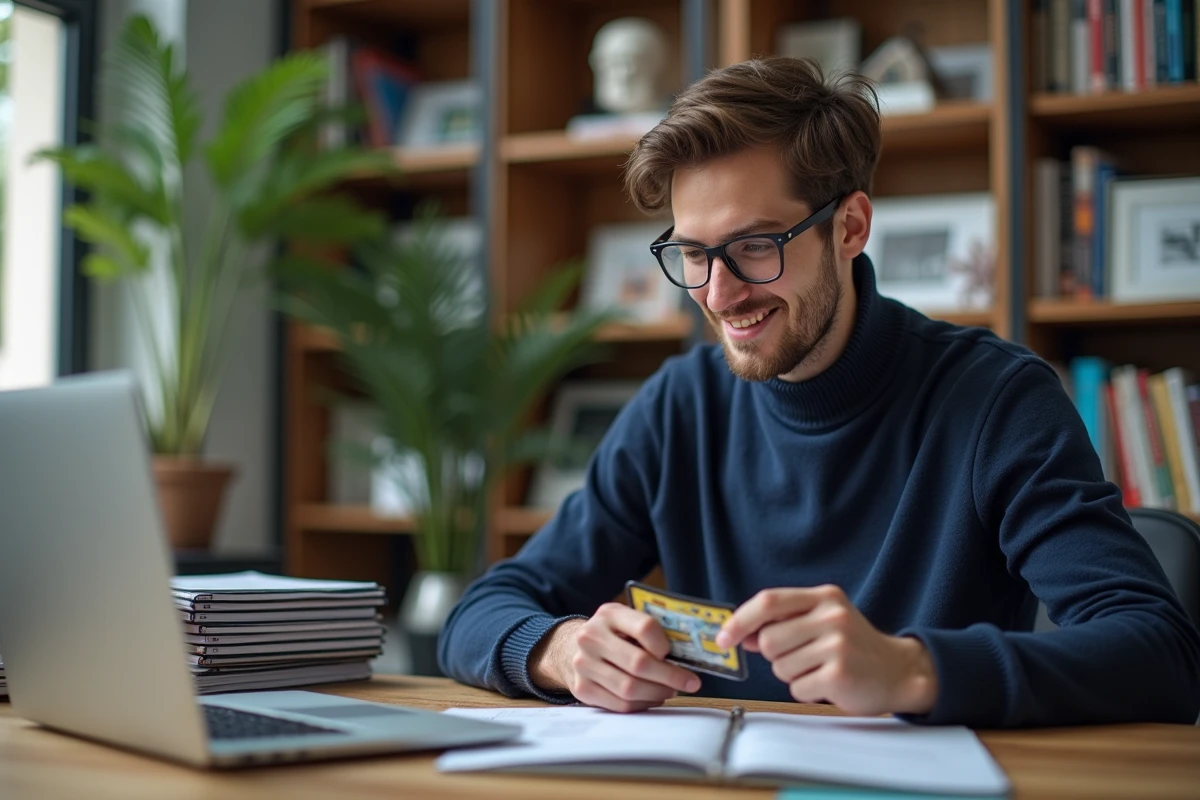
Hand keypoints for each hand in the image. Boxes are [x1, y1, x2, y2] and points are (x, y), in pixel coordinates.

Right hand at [529, 603, 701, 712]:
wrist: (570, 648)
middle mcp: (591, 637)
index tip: (675, 655)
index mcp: (609, 614)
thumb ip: (650, 630)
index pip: (645, 627)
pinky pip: (620, 704)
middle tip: (689, 682)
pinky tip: (651, 697)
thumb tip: (688, 653)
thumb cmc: (612, 634)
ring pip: (630, 688)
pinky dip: (642, 704)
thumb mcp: (626, 620)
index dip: (665, 645)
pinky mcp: (582, 689)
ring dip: (658, 693)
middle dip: (670, 676)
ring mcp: (583, 664)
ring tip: (670, 690)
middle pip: (639, 663)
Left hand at [715, 585, 937, 715]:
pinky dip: (806, 691)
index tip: (723, 639)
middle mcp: (832, 616)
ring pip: (780, 667)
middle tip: (803, 657)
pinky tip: (829, 684)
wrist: (900, 672)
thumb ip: (783, 622)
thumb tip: (741, 634)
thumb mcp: (823, 621)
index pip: (768, 601)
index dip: (740, 621)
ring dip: (793, 675)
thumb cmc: (854, 647)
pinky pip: (796, 688)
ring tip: (820, 669)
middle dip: (775, 656)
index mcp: (824, 597)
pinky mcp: (839, 675)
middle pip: (768, 640)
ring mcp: (837, 645)